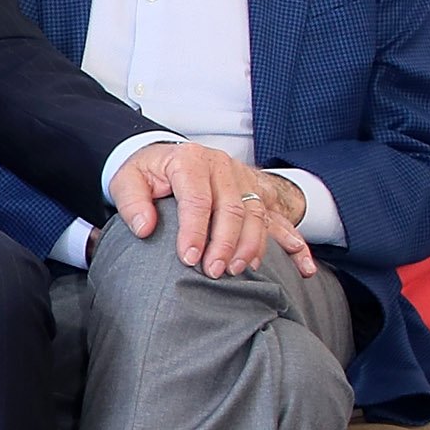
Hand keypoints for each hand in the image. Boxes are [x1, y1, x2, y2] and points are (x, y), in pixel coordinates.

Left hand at [108, 142, 314, 279]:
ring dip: (251, 245)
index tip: (189, 258)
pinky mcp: (255, 192)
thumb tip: (146, 229)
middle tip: (213, 272)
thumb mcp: (127, 180)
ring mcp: (243, 178)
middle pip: (233, 208)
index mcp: (191, 160)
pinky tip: (302, 267)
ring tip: (238, 271)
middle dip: (225, 244)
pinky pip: (278, 219)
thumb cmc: (145, 173)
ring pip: (257, 213)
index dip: (195, 230)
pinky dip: (292, 243)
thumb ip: (132, 203)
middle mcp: (222, 166)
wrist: (163, 157)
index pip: (198, 198)